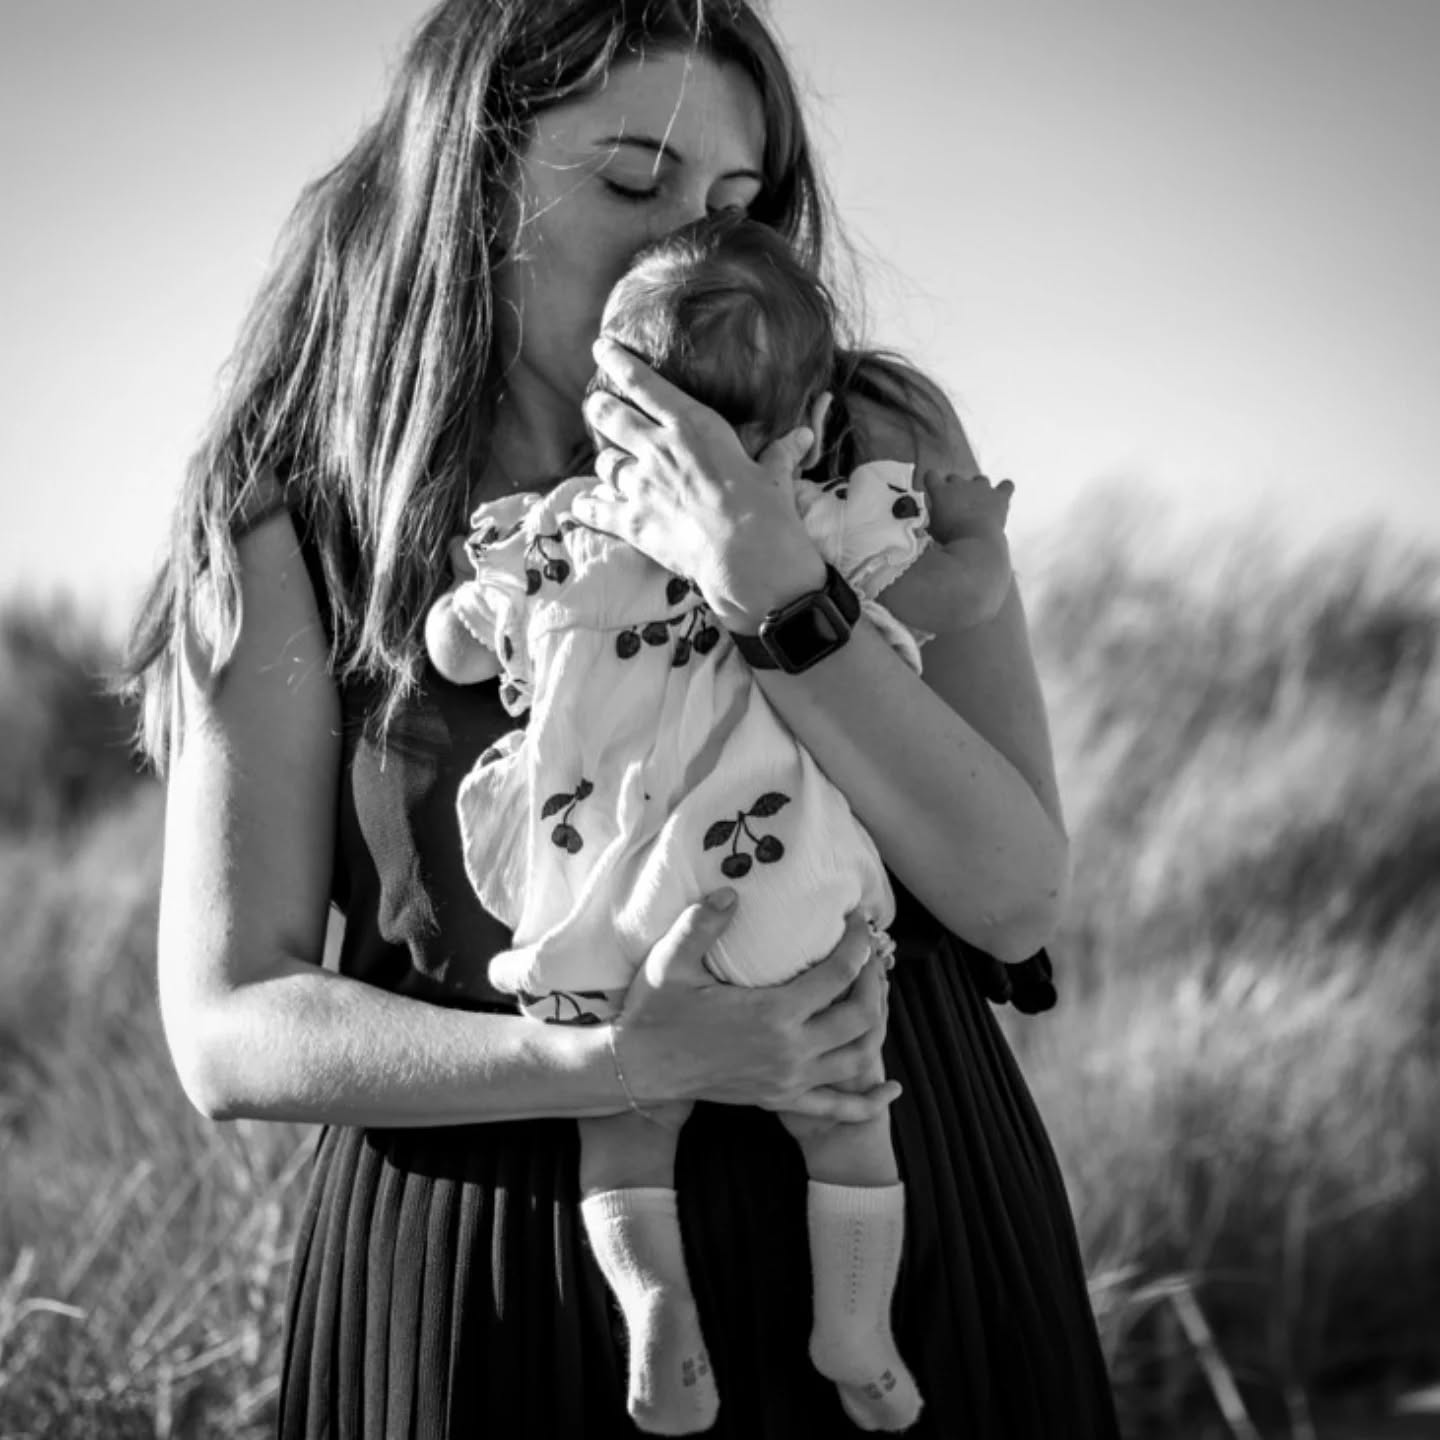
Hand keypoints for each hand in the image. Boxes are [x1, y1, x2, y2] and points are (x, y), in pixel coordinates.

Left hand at [570, 339, 824, 629]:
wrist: (749, 560)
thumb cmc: (767, 512)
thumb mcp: (776, 475)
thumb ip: (780, 453)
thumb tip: (803, 436)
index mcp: (693, 426)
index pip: (643, 383)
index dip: (616, 362)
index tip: (600, 347)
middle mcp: (659, 449)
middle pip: (610, 417)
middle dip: (599, 408)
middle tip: (596, 405)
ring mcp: (641, 486)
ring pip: (604, 462)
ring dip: (605, 462)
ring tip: (608, 464)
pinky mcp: (632, 522)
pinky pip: (596, 508)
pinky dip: (587, 505)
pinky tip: (582, 504)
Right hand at [613, 896, 898, 1123]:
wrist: (638, 1070)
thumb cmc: (655, 1013)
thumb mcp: (671, 962)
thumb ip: (702, 923)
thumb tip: (732, 891)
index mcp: (772, 1014)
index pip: (838, 974)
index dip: (857, 944)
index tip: (858, 921)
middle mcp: (790, 1051)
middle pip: (861, 1015)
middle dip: (875, 980)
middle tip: (870, 953)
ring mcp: (788, 1080)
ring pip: (858, 1057)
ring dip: (877, 1026)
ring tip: (875, 995)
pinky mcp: (780, 1099)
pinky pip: (836, 1106)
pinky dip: (868, 1101)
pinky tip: (889, 1089)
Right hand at [922, 470, 1013, 545]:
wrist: (974, 540)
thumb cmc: (949, 537)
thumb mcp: (933, 528)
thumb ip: (933, 517)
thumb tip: (933, 515)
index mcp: (941, 491)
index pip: (931, 475)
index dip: (932, 480)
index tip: (933, 489)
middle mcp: (959, 484)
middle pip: (954, 477)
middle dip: (954, 488)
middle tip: (956, 505)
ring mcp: (981, 487)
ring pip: (980, 479)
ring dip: (978, 488)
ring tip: (979, 502)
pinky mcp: (999, 496)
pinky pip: (1006, 485)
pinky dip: (1005, 489)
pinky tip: (1002, 496)